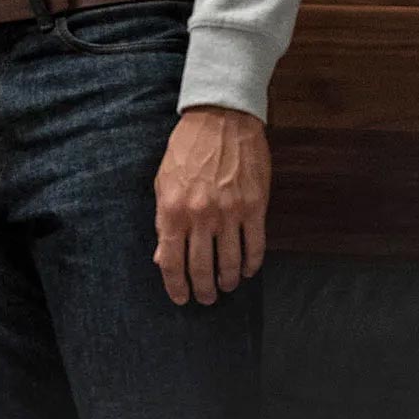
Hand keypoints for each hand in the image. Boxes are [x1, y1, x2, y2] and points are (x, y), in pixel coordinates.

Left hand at [153, 106, 270, 305]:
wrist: (220, 120)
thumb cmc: (186, 149)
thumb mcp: (163, 182)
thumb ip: (163, 221)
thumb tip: (162, 256)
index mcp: (173, 209)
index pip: (171, 261)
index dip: (175, 285)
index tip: (180, 298)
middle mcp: (200, 215)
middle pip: (201, 267)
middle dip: (203, 289)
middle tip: (206, 298)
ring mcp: (230, 213)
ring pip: (231, 262)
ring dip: (228, 280)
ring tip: (226, 286)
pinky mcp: (255, 207)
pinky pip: (255, 246)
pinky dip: (252, 264)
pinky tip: (248, 271)